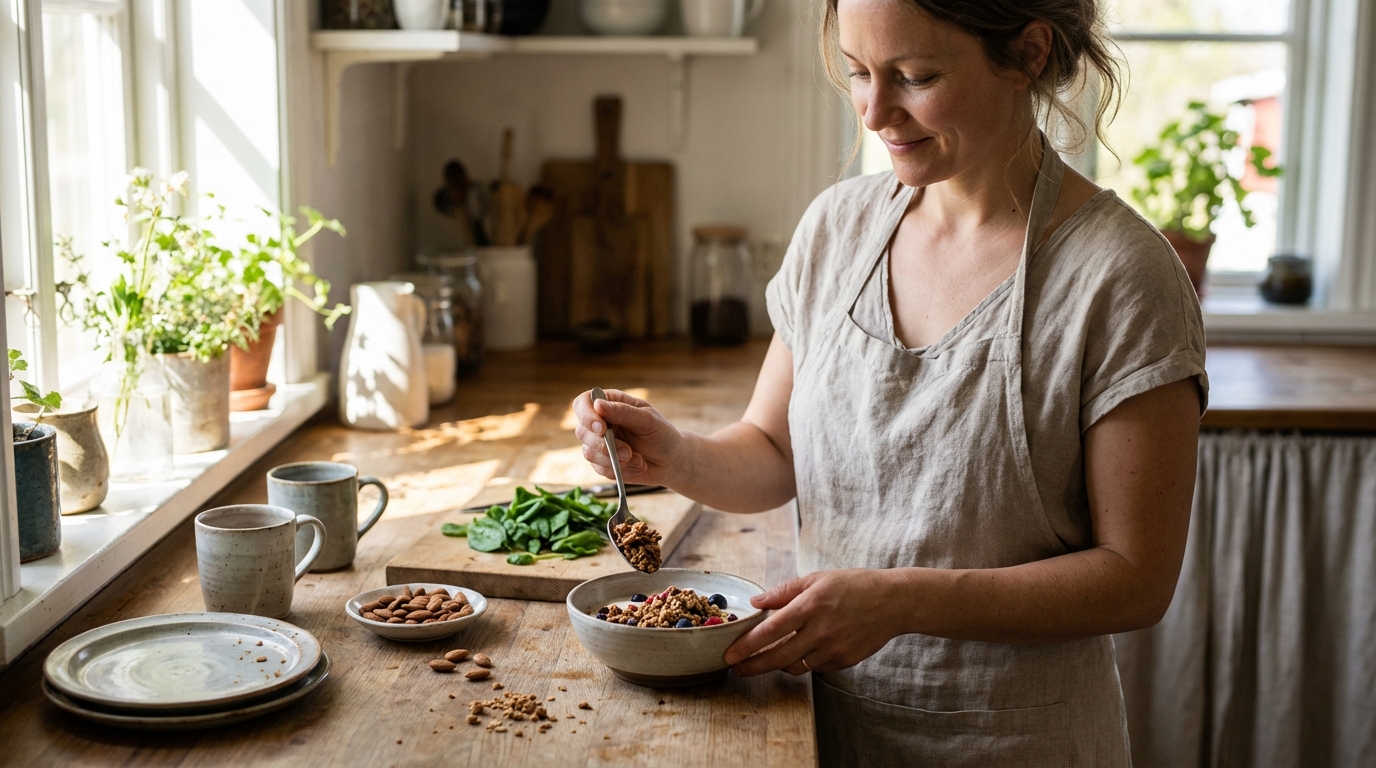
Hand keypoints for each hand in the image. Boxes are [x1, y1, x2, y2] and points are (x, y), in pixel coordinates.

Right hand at [571, 388, 686, 486]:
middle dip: (605, 446)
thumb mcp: (648, 420)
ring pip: (589, 453)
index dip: (587, 416)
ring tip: (639, 460)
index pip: (583, 403)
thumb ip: (623, 412)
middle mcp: (600, 422)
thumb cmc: (662, 434)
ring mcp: (598, 443)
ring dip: (615, 460)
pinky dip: (619, 470)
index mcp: (610, 404)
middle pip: (582, 431)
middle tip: (629, 452)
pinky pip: (599, 468)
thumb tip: (598, 404)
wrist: (671, 461)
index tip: (601, 429)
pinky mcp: (602, 463)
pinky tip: (636, 467)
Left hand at [724, 569, 908, 676]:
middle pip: (778, 657)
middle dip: (752, 666)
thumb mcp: (817, 579)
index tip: (730, 654)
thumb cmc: (854, 586)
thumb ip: (784, 592)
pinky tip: (803, 650)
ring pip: (795, 666)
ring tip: (767, 658)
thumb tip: (756, 602)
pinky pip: (814, 667)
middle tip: (736, 669)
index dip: (747, 645)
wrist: (893, 602)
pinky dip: (804, 661)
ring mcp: (833, 649)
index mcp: (811, 605)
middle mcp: (821, 630)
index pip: (771, 630)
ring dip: (778, 664)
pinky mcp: (844, 661)